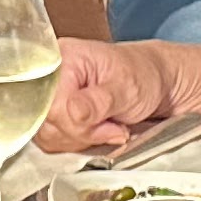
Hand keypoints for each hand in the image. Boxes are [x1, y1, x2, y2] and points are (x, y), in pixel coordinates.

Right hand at [35, 37, 180, 150]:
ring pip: (48, 135)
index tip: (106, 123)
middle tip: (113, 125)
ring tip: (109, 125)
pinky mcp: (55, 115)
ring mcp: (51, 96)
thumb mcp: (128, 87)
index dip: (75, 121)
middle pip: (46, 122)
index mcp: (64, 58)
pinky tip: (98, 130)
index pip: (50, 103)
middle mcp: (50, 76)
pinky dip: (78, 142)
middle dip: (83, 132)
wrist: (154, 83)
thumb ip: (100, 101)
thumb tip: (74, 111)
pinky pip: (53, 140)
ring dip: (82, 139)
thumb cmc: (143, 75)